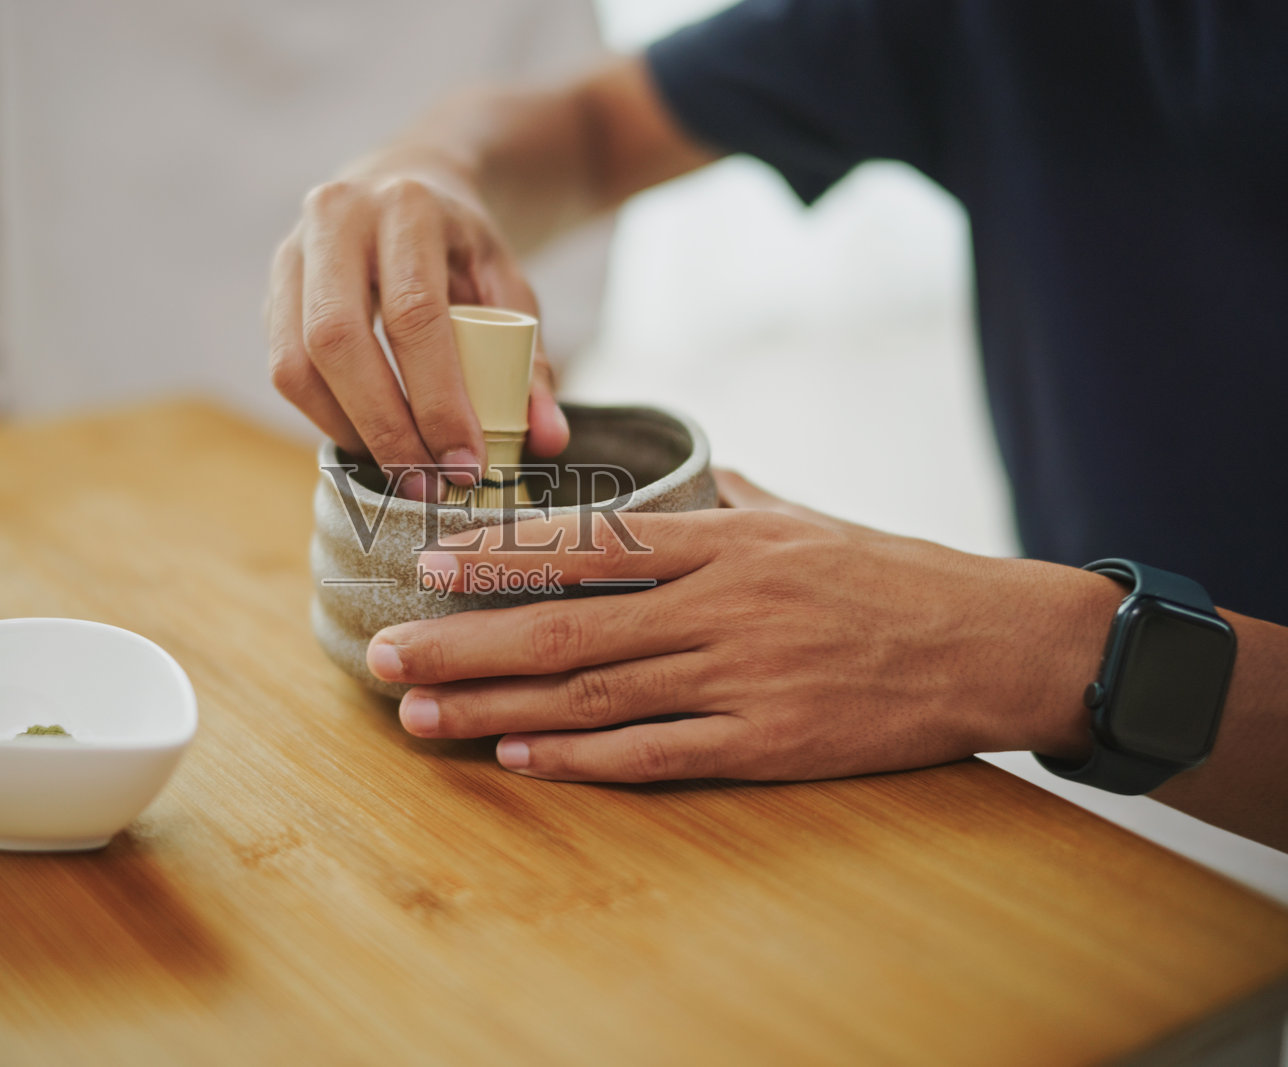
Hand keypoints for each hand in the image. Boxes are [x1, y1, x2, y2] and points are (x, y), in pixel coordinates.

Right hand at [267, 163, 568, 498]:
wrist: (405, 189)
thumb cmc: (463, 250)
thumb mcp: (509, 287)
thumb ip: (531, 362)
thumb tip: (548, 440)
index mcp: (408, 206)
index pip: (413, 314)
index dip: (437, 398)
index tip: (466, 463)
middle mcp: (336, 219)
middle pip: (338, 339)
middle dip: (384, 426)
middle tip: (427, 485)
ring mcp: (291, 253)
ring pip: (294, 362)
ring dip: (348, 431)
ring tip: (401, 472)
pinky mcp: (272, 291)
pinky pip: (283, 370)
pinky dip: (326, 418)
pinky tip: (370, 443)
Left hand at [366, 470, 1118, 782]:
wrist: (993, 643)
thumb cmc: (888, 574)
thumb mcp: (799, 516)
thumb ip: (718, 501)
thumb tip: (658, 482)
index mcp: (725, 539)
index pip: (589, 542)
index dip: (498, 554)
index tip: (426, 561)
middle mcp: (722, 605)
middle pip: (565, 628)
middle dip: (461, 643)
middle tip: (382, 654)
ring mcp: (743, 677)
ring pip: (594, 695)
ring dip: (495, 709)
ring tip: (420, 714)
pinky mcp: (770, 741)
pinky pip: (657, 753)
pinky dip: (581, 759)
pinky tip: (518, 759)